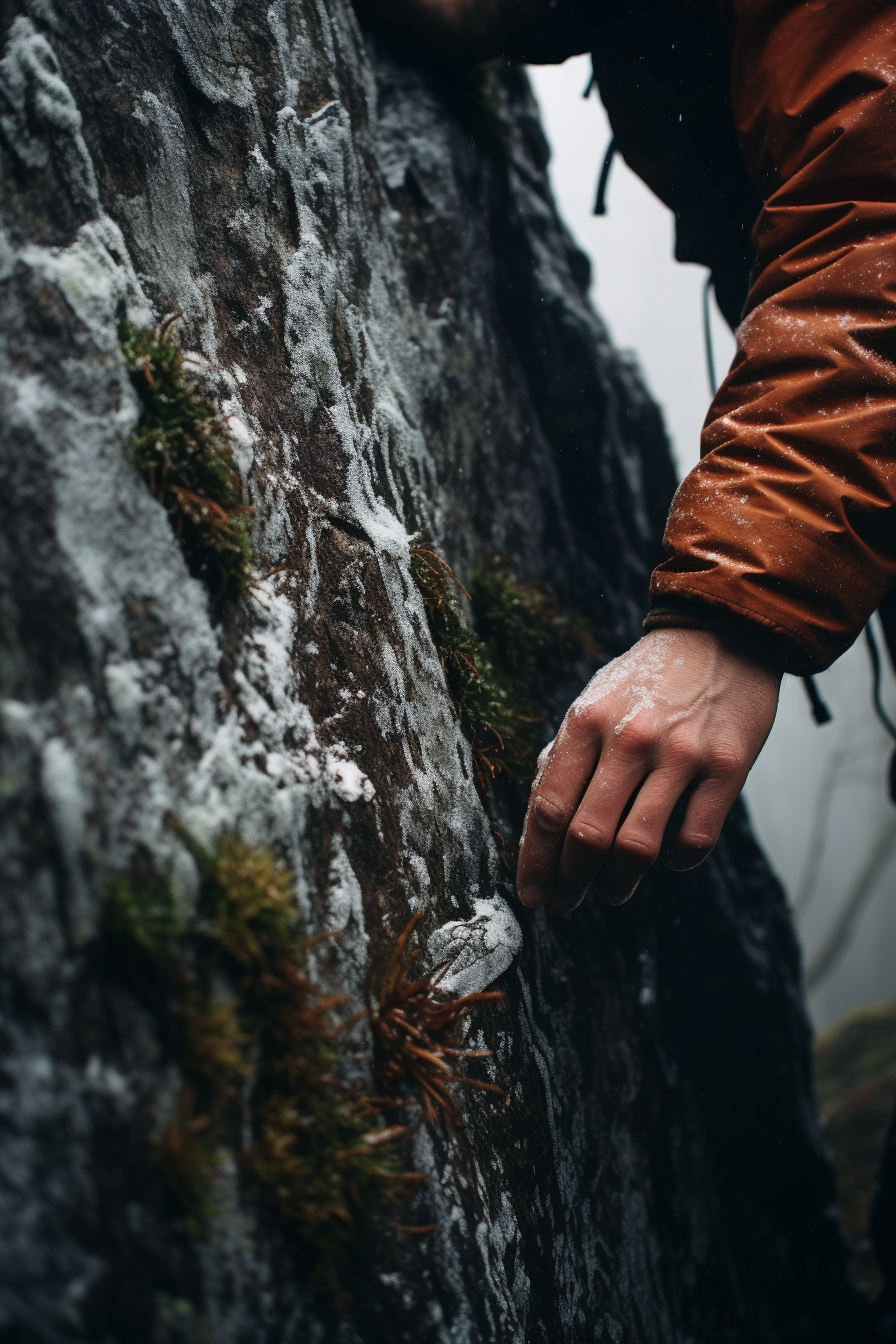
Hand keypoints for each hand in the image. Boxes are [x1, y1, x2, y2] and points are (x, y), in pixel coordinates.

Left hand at [516, 628, 781, 910]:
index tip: (534, 893)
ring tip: (612, 891)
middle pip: (587, 835)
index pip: (549, 807)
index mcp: (586, 721)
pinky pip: (695, 839)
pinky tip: (668, 858)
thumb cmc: (646, 681)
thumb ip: (566, 757)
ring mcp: (682, 752)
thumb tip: (538, 825)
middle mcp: (630, 737)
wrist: (721, 636)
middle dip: (571, 882)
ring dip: (618, 884)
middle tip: (568, 902)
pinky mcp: (728, 766)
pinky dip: (676, 862)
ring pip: (637, 846)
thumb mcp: (594, 703)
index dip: (536, 861)